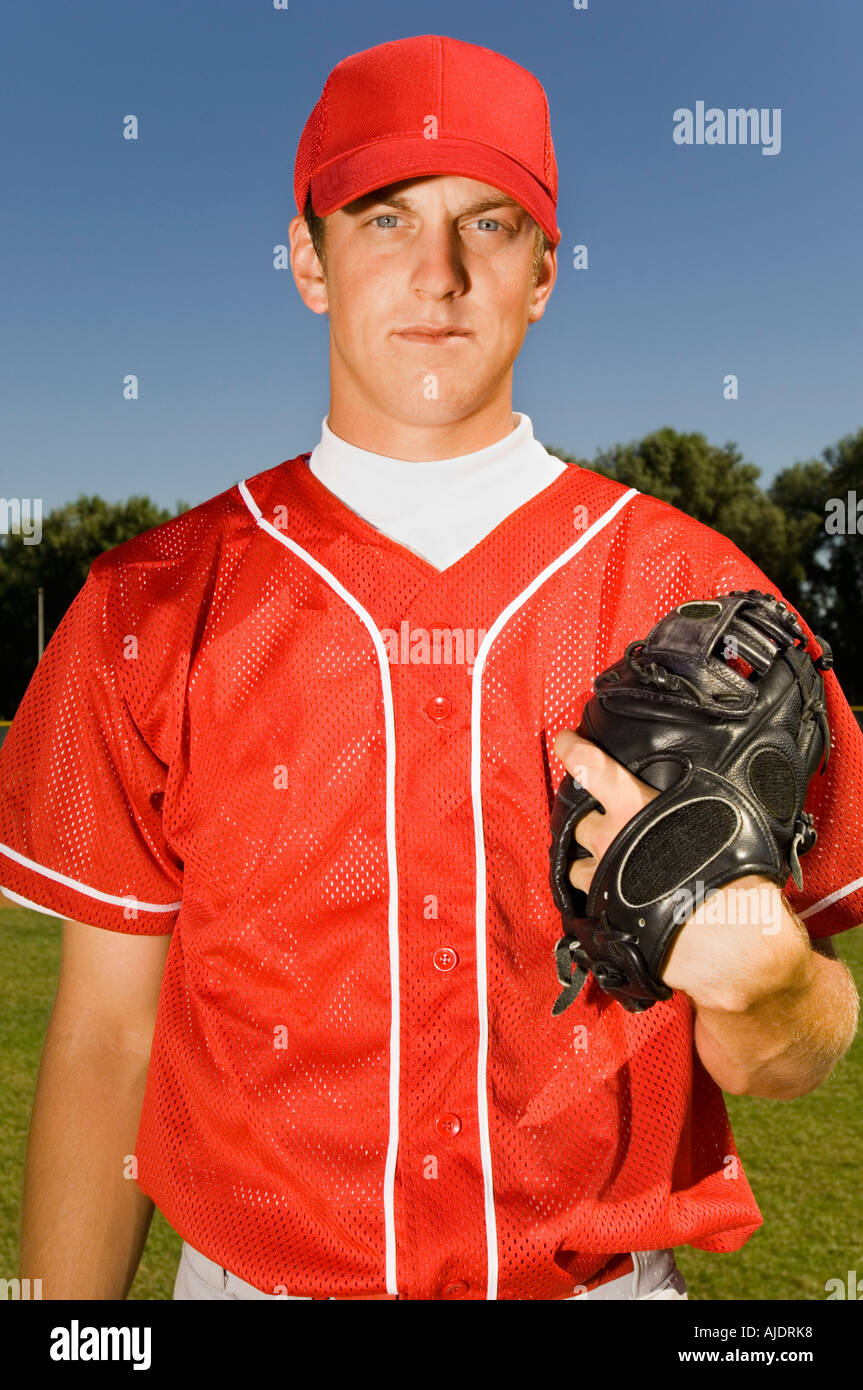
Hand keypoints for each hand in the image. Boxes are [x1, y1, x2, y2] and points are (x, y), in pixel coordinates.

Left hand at [553, 728, 809, 1008]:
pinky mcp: (606, 914)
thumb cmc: (725, 866)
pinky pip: (590, 904)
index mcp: (631, 805)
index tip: (565, 741)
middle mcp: (609, 838)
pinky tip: (609, 901)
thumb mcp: (716, 816)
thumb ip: (701, 798)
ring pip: (575, 867)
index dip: (574, 750)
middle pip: (577, 822)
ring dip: (584, 864)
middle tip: (593, 818)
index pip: (591, 767)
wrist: (718, 929)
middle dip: (583, 819)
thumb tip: (718, 786)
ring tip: (599, 865)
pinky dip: (595, 900)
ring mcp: (602, 878)